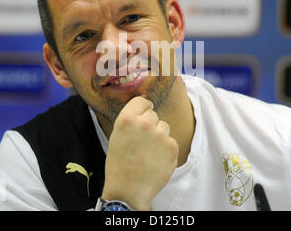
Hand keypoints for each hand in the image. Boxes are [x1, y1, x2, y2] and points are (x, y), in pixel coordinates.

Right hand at [101, 96, 178, 210]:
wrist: (129, 190)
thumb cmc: (119, 164)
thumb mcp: (117, 136)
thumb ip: (131, 120)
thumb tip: (146, 108)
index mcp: (127, 118)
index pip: (142, 100)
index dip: (143, 108)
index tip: (143, 115)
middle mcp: (145, 123)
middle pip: (153, 114)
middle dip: (150, 124)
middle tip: (142, 141)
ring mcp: (160, 134)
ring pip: (164, 127)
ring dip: (159, 136)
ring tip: (148, 152)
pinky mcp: (172, 146)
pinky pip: (171, 141)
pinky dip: (165, 149)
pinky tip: (155, 160)